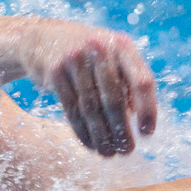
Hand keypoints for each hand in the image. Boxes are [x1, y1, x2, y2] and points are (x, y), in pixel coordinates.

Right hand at [29, 22, 157, 155]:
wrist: (42, 37)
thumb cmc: (88, 53)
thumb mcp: (111, 56)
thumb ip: (128, 81)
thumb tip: (139, 117)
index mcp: (122, 45)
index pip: (142, 81)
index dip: (148, 110)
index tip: (147, 133)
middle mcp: (100, 48)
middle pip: (114, 98)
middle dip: (121, 130)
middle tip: (127, 151)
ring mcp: (75, 59)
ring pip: (91, 107)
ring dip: (101, 135)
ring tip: (108, 153)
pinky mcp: (54, 71)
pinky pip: (71, 109)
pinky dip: (82, 130)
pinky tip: (90, 144)